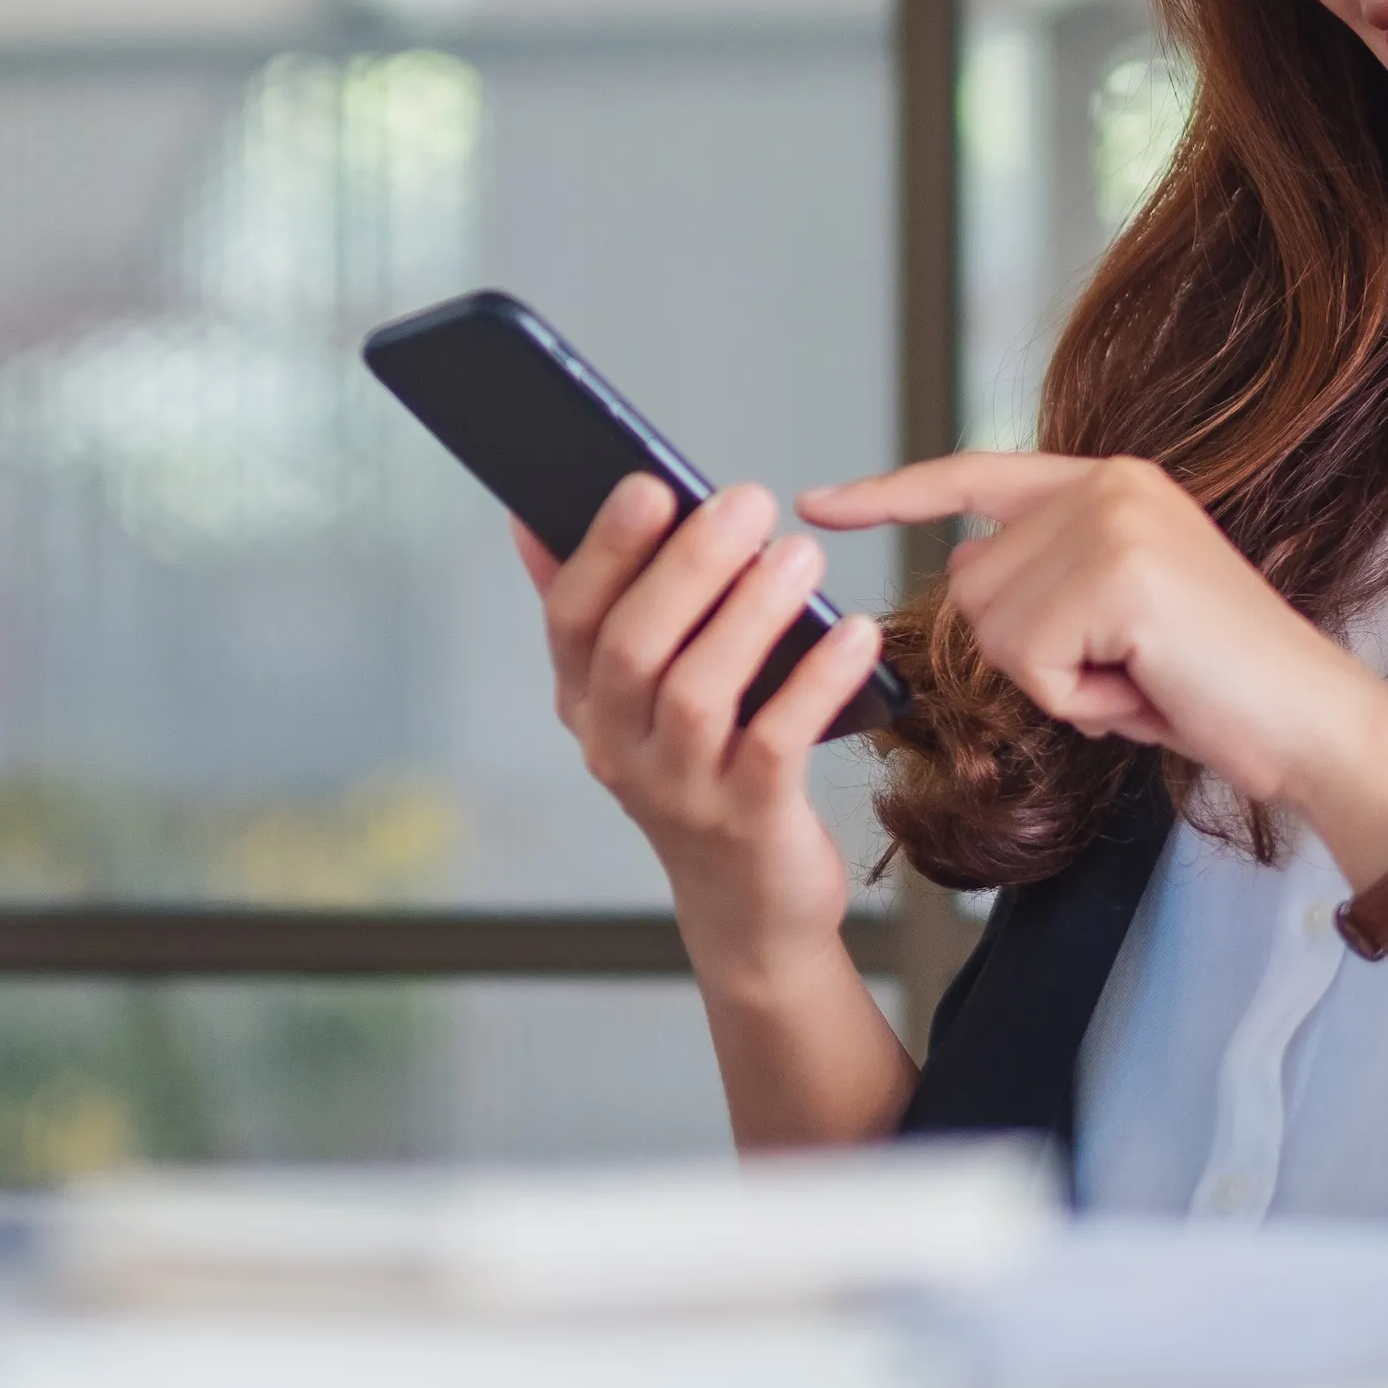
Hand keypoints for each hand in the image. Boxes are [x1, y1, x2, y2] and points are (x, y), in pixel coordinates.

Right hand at [517, 475, 887, 989]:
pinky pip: (776, 743)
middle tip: (745, 500)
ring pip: (697, 693)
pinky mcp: (747, 821)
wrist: (749, 906)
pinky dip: (815, 684)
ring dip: (750, 615)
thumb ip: (600, 609)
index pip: (571, 618)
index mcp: (586, 703)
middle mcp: (617, 747)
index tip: (648, 482)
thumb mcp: (639, 698)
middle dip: (687, 566)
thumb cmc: (705, 772)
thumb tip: (533, 518)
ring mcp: (678, 790)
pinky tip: (854, 634)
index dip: (604, 549)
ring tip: (800, 554)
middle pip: (632, 648)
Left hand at [799, 452, 1387, 827]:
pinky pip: (1035, 665)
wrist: (1311, 721)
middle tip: (1125, 669)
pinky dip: (1081, 702)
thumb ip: (1049, 580)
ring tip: (1142, 678)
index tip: (818, 500)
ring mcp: (1112, 522)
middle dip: (1032, 656)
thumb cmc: (1216, 687)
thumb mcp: (1118, 616)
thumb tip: (967, 577)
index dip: (891, 495)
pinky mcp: (1117, 575)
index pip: (971, 477)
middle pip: (973, 586)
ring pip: (998, 630)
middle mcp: (1107, 484)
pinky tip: (1146, 689)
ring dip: (1060, 684)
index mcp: (1107, 482)